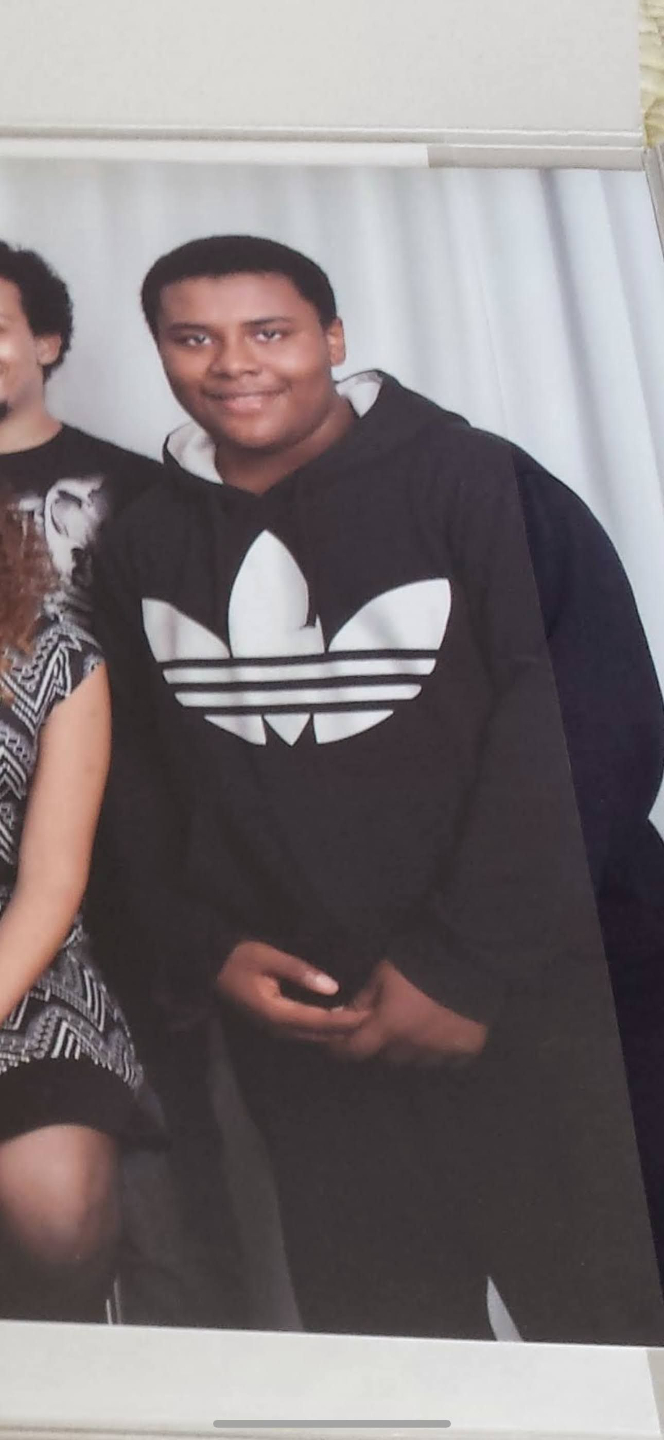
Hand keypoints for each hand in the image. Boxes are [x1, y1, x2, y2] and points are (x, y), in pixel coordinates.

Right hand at [216, 940, 369, 1042]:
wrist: (211, 966)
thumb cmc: (239, 958)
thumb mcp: (269, 957)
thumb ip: (300, 971)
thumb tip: (332, 987)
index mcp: (276, 1012)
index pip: (318, 1020)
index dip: (344, 1020)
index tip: (367, 1016)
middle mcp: (276, 1027)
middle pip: (317, 1034)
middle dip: (344, 1030)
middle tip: (371, 1021)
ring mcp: (273, 1028)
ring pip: (310, 1036)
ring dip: (334, 1031)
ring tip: (359, 1022)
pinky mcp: (272, 1023)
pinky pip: (302, 1030)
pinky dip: (322, 1027)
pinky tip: (337, 1019)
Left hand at [327, 959, 488, 1066]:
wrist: (468, 958)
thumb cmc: (418, 962)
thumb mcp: (383, 974)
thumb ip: (364, 998)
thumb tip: (345, 1014)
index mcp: (390, 1027)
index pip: (355, 1050)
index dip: (342, 1049)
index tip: (337, 1045)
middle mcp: (413, 1047)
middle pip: (389, 1057)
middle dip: (384, 1044)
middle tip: (388, 1027)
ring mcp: (442, 1052)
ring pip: (418, 1060)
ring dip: (412, 1049)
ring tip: (418, 1028)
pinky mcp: (466, 1051)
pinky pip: (448, 1060)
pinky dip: (442, 1051)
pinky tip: (444, 1034)